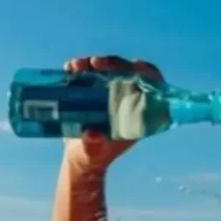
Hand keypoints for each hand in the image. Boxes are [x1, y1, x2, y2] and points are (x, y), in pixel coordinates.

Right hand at [61, 55, 163, 173]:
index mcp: (136, 112)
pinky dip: (79, 68)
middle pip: (127, 72)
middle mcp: (125, 98)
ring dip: (93, 63)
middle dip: (113, 64)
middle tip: (96, 63)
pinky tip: (69, 67)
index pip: (151, 86)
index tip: (135, 66)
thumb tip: (92, 134)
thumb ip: (94, 145)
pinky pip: (88, 72)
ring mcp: (108, 92)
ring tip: (76, 65)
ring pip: (106, 69)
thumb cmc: (93, 157)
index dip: (147, 73)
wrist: (79, 158)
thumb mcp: (93, 153)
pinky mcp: (91, 90)